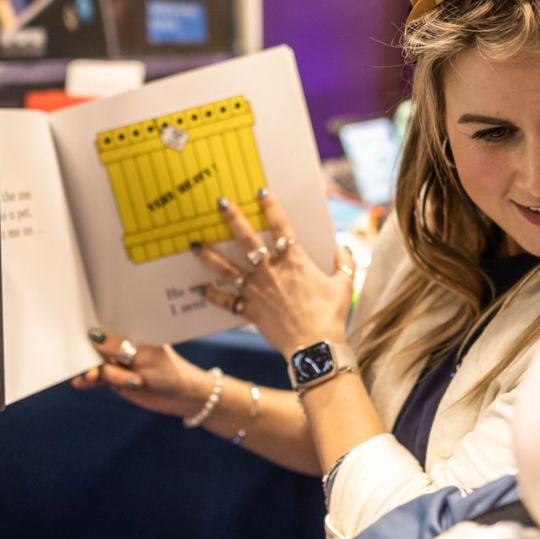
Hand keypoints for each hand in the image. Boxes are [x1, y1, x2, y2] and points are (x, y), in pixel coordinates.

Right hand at [72, 331, 213, 421]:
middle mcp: (123, 346)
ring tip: (91, 377)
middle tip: (85, 361)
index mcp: (133, 332)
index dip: (94, 325)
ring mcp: (118, 363)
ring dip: (92, 370)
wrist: (181, 397)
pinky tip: (80, 383)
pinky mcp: (115, 380)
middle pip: (97, 345)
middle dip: (88, 351)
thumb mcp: (144, 357)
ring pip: (97, 364)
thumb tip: (94, 336)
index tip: (78, 327)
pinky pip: (98, 379)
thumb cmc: (169, 371)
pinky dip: (89, 381)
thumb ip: (119, 348)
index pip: (109, 324)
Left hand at [195, 189, 354, 356]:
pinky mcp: (249, 310)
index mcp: (294, 261)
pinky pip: (226, 301)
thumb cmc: (331, 316)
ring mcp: (257, 290)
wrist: (315, 347)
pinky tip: (200, 288)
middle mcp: (271, 271)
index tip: (261, 191)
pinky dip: (213, 295)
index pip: (281, 226)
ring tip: (195, 245)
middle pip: (246, 239)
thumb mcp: (344, 285)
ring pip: (227, 268)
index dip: (271, 206)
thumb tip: (343, 248)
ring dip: (210, 256)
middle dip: (232, 219)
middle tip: (220, 203)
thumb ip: (344, 263)